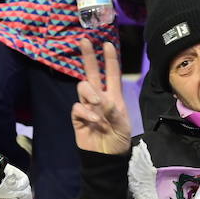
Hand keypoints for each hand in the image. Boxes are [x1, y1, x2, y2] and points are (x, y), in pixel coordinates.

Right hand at [70, 39, 131, 154]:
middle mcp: (99, 97)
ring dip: (90, 93)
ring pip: (83, 87)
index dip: (110, 59)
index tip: (107, 44)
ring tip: (98, 106)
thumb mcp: (122, 124)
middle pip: (92, 73)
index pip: (112, 73)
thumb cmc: (118, 139)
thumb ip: (112, 110)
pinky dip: (85, 111)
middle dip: (88, 56)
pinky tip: (93, 121)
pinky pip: (77, 106)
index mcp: (114, 96)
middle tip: (84, 41)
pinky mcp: (78, 117)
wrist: (106, 157)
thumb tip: (100, 99)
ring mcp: (87, 106)